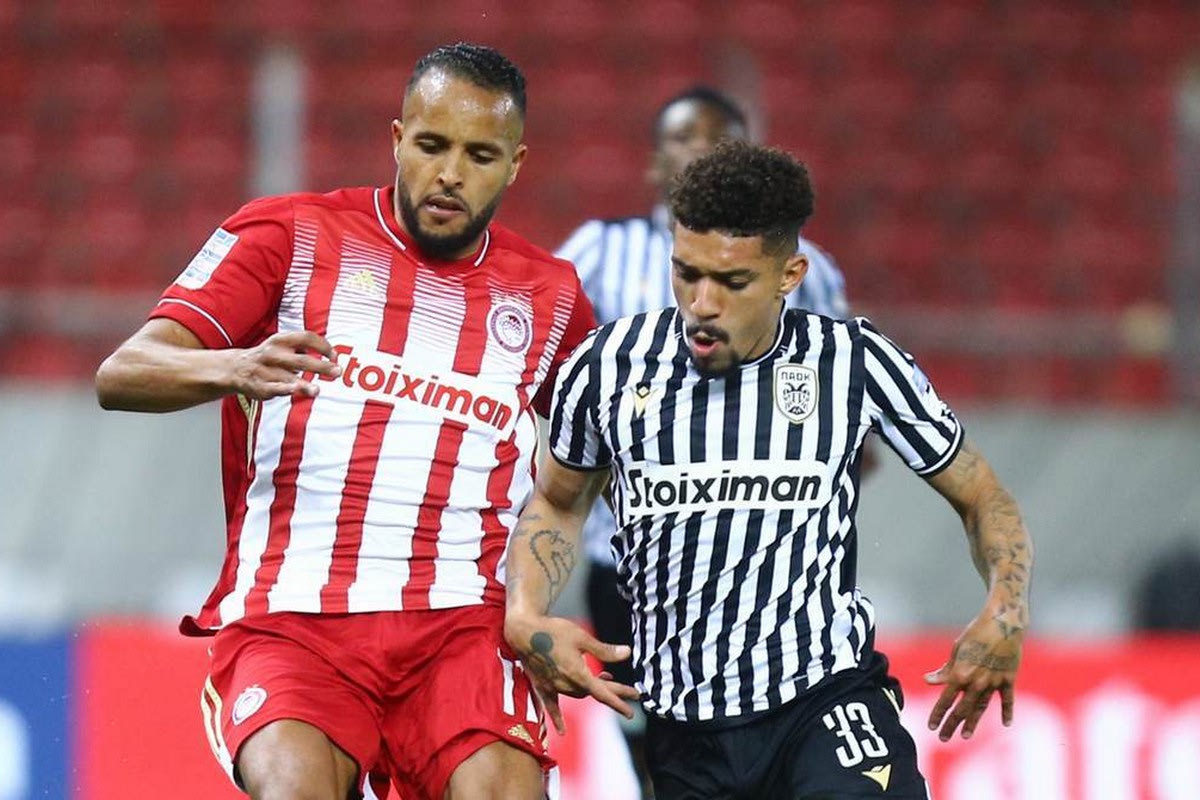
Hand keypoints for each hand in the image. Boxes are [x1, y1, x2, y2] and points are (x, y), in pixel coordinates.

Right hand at [229, 331, 339, 399]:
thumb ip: (305, 348)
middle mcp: (274, 353)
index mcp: (281, 340)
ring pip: (288, 377)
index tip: (334, 356)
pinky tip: (294, 390)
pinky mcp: (260, 386)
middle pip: (302, 360)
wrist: (235, 368)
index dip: (323, 346)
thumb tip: (333, 356)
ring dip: (304, 384)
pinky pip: (273, 388)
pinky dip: (284, 389)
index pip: (307, 338)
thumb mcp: (283, 345)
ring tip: (317, 390)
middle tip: (336, 372)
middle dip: (321, 366)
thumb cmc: (269, 357)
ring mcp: (266, 370)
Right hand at [504, 613, 639, 734]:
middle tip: (632, 692)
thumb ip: (604, 650)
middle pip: (594, 693)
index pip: (603, 693)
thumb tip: (627, 653)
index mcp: (578, 674)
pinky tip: (562, 731)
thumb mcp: (582, 638)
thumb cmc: (554, 631)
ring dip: (592, 690)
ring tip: (605, 677)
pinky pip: (552, 707)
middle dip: (613, 692)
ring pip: (578, 694)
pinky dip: (558, 718)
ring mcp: (553, 687)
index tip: (631, 712)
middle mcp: (566, 685)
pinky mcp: (542, 686)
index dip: (619, 701)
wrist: (524, 632)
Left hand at [924, 610, 1023, 741]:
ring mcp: (994, 683)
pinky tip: (1005, 723)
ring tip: (965, 736)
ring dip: (972, 723)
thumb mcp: (956, 650)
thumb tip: (928, 680)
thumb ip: (945, 669)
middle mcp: (976, 683)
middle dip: (951, 724)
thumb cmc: (976, 633)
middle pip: (961, 709)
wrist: (1003, 624)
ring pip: (981, 708)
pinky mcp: (1008, 680)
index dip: (937, 714)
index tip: (931, 726)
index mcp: (960, 674)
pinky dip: (1007, 712)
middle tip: (943, 738)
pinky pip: (1007, 700)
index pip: (945, 700)